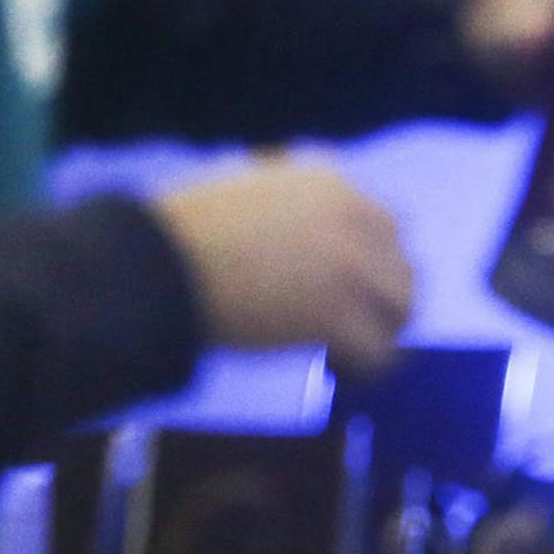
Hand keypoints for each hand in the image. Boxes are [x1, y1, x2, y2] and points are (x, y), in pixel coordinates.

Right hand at [150, 163, 414, 377]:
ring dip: (379, 333)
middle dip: (381, 300)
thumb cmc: (177, 233)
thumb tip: (305, 224)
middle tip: (351, 328)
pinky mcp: (337, 314)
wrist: (152, 265)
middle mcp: (354, 217)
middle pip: (401, 268)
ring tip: (342, 352)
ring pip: (400, 309)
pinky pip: (380, 353)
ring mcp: (351, 265)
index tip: (347, 290)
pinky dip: (363, 367)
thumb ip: (289, 200)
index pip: (387, 226)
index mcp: (332, 184)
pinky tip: (334, 369)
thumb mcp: (244, 189)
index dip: (371, 262)